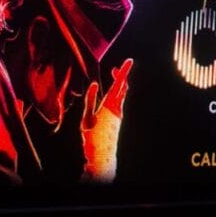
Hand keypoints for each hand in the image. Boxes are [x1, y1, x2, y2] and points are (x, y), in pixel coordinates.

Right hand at [80, 58, 132, 182]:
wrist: (102, 155)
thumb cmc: (92, 138)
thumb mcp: (87, 118)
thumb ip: (90, 100)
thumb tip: (95, 84)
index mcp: (109, 106)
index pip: (118, 84)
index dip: (123, 72)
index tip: (129, 61)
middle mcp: (117, 108)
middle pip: (122, 88)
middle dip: (121, 76)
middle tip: (117, 68)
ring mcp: (118, 114)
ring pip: (122, 95)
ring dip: (119, 85)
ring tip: (115, 78)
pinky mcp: (117, 120)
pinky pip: (119, 102)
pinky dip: (117, 94)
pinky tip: (112, 95)